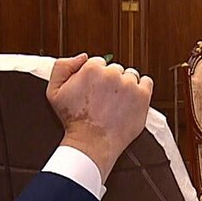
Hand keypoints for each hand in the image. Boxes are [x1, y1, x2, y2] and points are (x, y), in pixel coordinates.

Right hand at [46, 55, 152, 179]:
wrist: (92, 143)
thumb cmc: (73, 121)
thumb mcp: (54, 91)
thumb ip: (62, 66)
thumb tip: (83, 57)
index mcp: (91, 68)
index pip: (98, 63)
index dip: (95, 77)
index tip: (94, 90)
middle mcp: (112, 74)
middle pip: (115, 69)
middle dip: (110, 81)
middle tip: (104, 99)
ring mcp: (129, 84)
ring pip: (130, 75)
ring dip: (125, 85)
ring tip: (116, 102)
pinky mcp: (143, 96)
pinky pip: (147, 82)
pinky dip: (141, 88)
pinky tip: (132, 99)